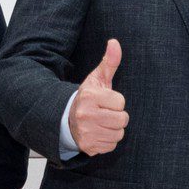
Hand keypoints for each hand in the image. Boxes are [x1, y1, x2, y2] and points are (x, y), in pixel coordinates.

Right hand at [72, 39, 127, 155]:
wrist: (66, 120)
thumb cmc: (88, 98)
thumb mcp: (97, 79)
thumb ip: (109, 61)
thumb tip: (115, 42)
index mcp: (89, 96)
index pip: (120, 102)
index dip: (116, 101)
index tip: (105, 101)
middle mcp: (86, 115)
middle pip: (122, 119)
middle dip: (117, 116)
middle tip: (106, 112)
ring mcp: (86, 132)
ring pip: (118, 133)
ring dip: (114, 129)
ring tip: (102, 122)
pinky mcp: (88, 146)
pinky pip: (111, 145)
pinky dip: (108, 140)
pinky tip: (98, 132)